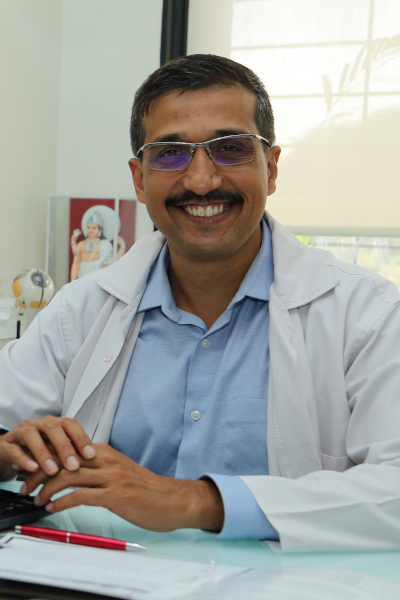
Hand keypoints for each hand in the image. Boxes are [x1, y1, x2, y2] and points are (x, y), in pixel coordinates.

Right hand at [0, 417, 95, 480]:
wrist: (6, 453)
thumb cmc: (35, 451)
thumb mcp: (54, 451)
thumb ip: (69, 452)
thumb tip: (92, 461)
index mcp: (52, 424)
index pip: (69, 424)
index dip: (81, 438)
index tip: (91, 455)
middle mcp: (37, 424)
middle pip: (52, 428)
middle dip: (65, 447)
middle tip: (73, 466)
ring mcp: (20, 433)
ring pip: (31, 435)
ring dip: (44, 453)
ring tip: (53, 470)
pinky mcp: (6, 445)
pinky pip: (14, 449)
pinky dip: (24, 459)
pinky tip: (33, 469)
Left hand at [28, 444, 223, 531]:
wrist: (174, 500)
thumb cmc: (148, 489)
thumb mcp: (121, 472)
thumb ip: (100, 469)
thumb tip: (77, 474)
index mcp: (108, 453)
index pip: (69, 450)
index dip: (48, 459)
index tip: (35, 470)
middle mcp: (109, 461)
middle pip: (65, 460)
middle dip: (42, 473)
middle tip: (29, 485)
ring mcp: (113, 477)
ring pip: (70, 476)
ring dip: (48, 488)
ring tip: (37, 497)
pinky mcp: (116, 495)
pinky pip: (82, 496)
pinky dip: (63, 501)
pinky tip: (54, 507)